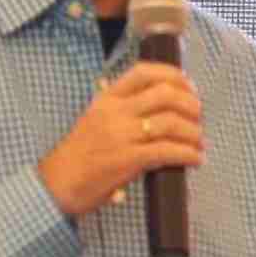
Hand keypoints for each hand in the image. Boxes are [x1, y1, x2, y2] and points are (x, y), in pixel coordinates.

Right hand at [36, 61, 204, 217]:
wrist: (56, 184)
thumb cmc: (77, 155)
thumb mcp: (93, 120)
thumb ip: (118, 109)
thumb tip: (151, 104)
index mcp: (106, 98)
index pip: (143, 73)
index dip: (173, 75)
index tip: (188, 85)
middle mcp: (115, 112)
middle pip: (165, 94)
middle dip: (190, 104)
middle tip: (198, 116)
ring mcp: (121, 135)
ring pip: (170, 123)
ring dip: (193, 132)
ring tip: (199, 143)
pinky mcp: (128, 160)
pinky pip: (167, 151)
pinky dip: (188, 154)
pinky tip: (195, 159)